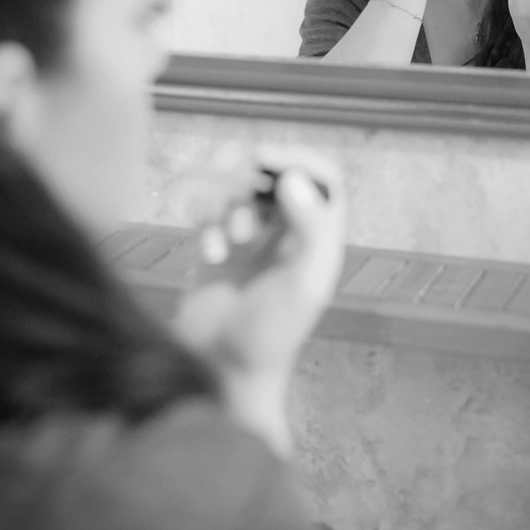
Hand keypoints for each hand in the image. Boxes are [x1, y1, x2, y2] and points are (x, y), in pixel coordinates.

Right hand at [174, 148, 344, 450]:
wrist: (223, 371)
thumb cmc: (271, 334)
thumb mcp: (301, 283)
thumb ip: (308, 228)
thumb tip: (294, 178)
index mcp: (319, 242)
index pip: (323, 180)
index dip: (300, 160)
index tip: (268, 158)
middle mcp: (288, 238)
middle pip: (277, 179)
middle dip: (258, 179)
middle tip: (245, 176)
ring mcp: (251, 244)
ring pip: (241, 194)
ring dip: (231, 204)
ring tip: (230, 238)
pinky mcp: (217, 252)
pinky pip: (210, 215)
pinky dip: (206, 225)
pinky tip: (210, 255)